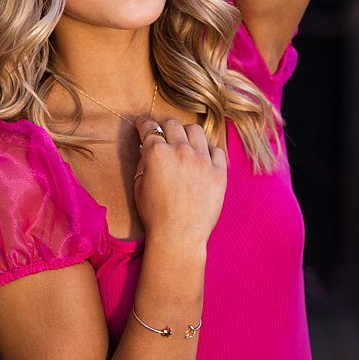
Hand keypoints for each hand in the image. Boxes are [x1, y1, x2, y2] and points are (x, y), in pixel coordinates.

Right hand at [129, 117, 228, 250]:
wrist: (179, 235)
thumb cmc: (154, 214)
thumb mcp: (139, 184)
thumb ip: (143, 161)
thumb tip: (147, 146)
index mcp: (156, 153)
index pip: (149, 127)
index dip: (144, 124)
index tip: (144, 125)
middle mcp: (181, 150)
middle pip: (173, 124)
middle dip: (165, 126)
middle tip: (164, 133)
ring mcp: (202, 160)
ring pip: (196, 130)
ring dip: (187, 133)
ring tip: (185, 143)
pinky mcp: (219, 172)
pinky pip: (216, 150)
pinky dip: (208, 151)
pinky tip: (203, 158)